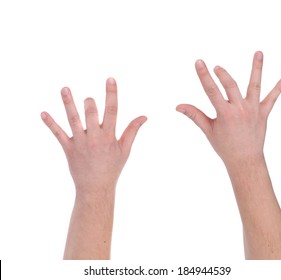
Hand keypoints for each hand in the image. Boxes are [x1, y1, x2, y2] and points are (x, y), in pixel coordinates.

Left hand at [41, 78, 146, 198]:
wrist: (96, 187)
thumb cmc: (112, 167)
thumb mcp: (125, 149)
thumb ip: (132, 131)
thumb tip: (144, 117)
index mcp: (109, 136)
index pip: (112, 111)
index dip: (111, 94)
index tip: (110, 79)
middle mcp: (94, 137)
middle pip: (91, 112)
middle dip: (90, 102)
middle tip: (89, 100)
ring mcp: (79, 142)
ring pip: (73, 119)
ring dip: (68, 103)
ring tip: (64, 89)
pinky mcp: (68, 148)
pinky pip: (58, 134)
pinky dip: (50, 123)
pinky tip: (43, 113)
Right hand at [177, 51, 280, 165]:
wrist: (244, 160)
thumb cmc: (224, 146)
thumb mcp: (208, 130)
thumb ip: (194, 115)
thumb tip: (179, 106)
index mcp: (225, 114)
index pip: (211, 90)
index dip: (204, 75)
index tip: (199, 62)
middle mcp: (240, 109)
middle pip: (231, 84)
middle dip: (223, 73)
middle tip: (217, 68)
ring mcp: (253, 110)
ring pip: (255, 85)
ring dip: (257, 68)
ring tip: (258, 52)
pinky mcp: (263, 113)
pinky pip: (272, 99)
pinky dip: (279, 88)